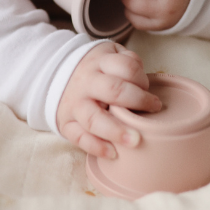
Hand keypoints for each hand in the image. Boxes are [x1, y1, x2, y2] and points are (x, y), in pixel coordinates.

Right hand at [57, 42, 161, 158]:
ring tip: (134, 140)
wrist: (56, 75)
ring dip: (115, 130)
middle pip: (112, 90)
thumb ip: (128, 64)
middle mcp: (86, 82)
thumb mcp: (109, 55)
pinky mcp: (66, 123)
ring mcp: (74, 104)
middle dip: (136, 100)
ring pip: (93, 118)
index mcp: (99, 63)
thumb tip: (145, 87)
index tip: (152, 96)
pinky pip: (79, 137)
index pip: (126, 67)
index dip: (143, 80)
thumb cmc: (95, 70)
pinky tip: (113, 153)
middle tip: (153, 109)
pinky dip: (96, 147)